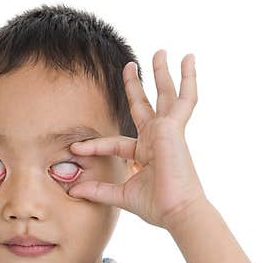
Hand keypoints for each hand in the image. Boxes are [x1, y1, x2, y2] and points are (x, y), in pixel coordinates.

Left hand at [66, 50, 208, 230]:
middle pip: (144, 107)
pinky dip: (188, 78)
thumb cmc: (157, 207)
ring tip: (161, 51)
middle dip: (136, 87)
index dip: (94, 145)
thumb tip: (72, 190)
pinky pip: (185, 98)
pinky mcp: (173, 127)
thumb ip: (97, 190)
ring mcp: (166, 131)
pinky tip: (189, 58)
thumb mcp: (120, 196)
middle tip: (130, 66)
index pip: (116, 143)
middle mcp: (156, 139)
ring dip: (162, 74)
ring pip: (164, 95)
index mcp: (145, 155)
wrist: (177, 211)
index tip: (75, 148)